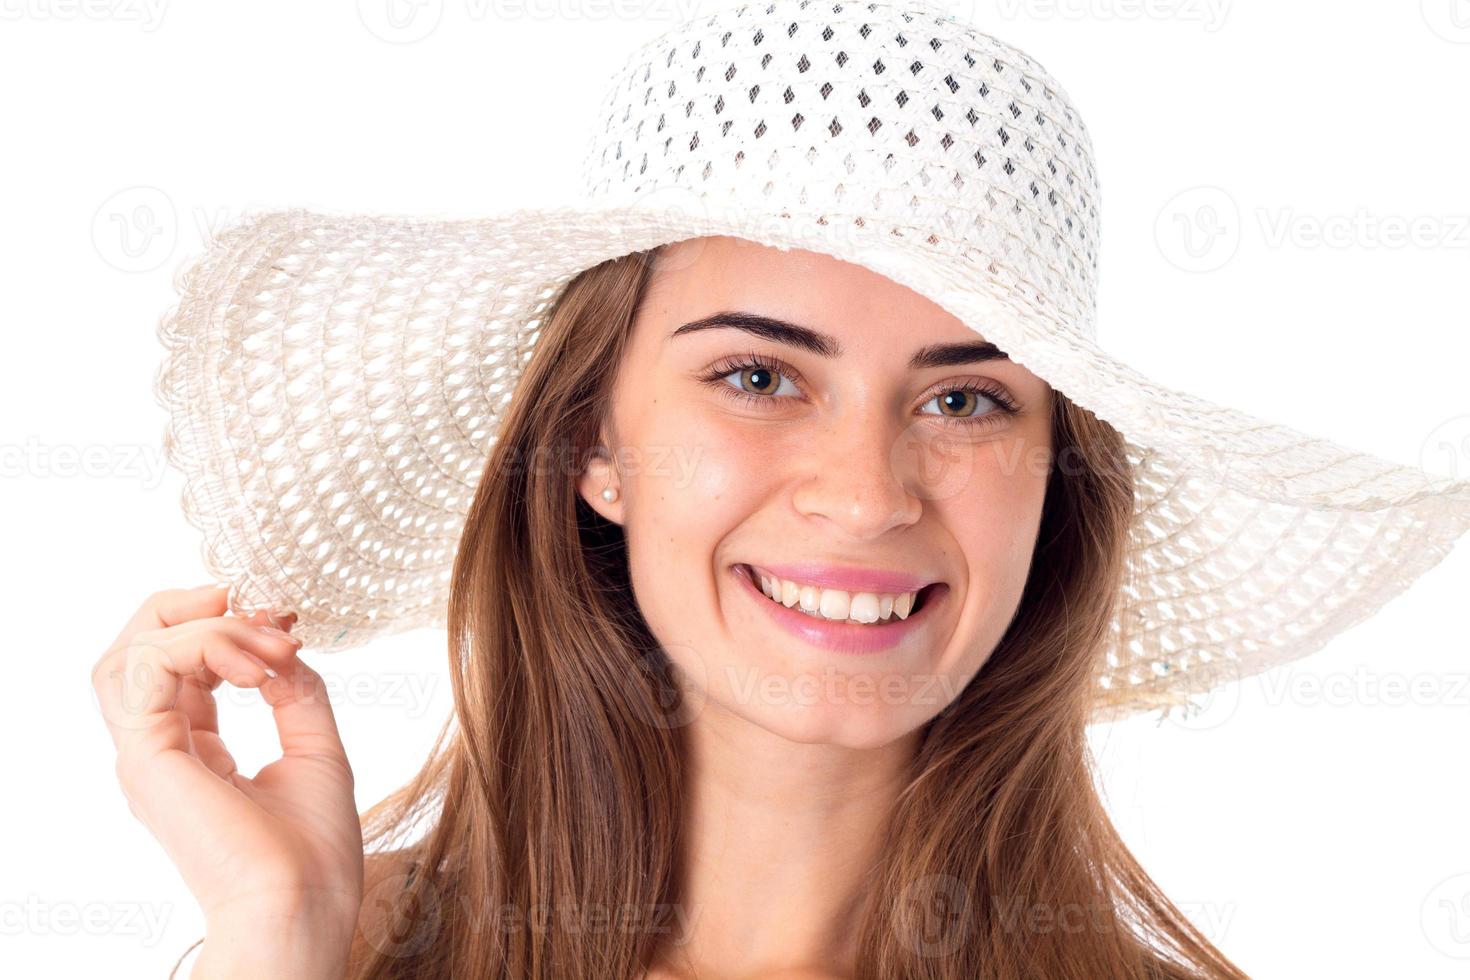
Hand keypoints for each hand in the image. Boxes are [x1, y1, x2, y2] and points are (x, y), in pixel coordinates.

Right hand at [91, 586, 363, 937]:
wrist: (304, 903)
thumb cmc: (313, 848)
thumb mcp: (315, 746)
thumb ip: (294, 690)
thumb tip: (282, 643)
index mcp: (189, 751)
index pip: (179, 665)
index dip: (228, 627)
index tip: (287, 621)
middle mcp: (157, 749)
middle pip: (135, 646)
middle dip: (194, 609)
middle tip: (260, 607)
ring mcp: (145, 753)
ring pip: (136, 649)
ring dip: (210, 628)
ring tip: (270, 646)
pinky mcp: (146, 756)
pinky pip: (149, 667)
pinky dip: (206, 647)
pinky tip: (257, 671)